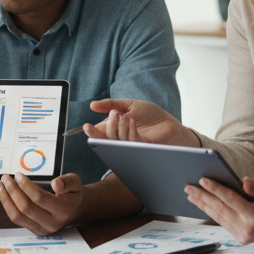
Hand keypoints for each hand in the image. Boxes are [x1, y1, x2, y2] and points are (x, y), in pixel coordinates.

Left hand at [0, 172, 84, 234]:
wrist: (75, 211)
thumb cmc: (73, 194)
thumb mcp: (75, 183)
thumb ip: (67, 181)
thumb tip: (55, 183)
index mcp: (63, 211)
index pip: (39, 198)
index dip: (26, 186)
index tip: (18, 175)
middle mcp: (52, 223)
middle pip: (26, 208)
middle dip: (13, 191)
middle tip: (6, 177)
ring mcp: (42, 229)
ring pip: (17, 216)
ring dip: (6, 199)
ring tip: (0, 185)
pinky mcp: (34, 230)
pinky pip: (16, 219)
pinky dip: (8, 206)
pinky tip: (4, 194)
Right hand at [81, 99, 195, 145]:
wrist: (167, 123)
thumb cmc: (150, 114)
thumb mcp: (129, 104)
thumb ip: (110, 104)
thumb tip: (92, 105)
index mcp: (115, 128)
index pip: (99, 133)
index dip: (91, 132)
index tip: (86, 126)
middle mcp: (120, 138)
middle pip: (106, 138)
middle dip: (109, 124)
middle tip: (115, 113)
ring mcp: (129, 145)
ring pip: (116, 141)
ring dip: (119, 127)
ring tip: (125, 115)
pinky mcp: (139, 149)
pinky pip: (128, 142)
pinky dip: (128, 130)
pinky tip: (132, 121)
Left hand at [185, 177, 253, 243]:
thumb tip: (242, 181)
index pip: (230, 199)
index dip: (215, 188)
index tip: (202, 179)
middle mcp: (246, 228)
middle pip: (220, 208)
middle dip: (202, 196)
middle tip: (188, 186)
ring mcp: (242, 235)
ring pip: (218, 217)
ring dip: (203, 205)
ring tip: (191, 195)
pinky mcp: (240, 238)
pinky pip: (222, 222)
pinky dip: (211, 212)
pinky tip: (203, 205)